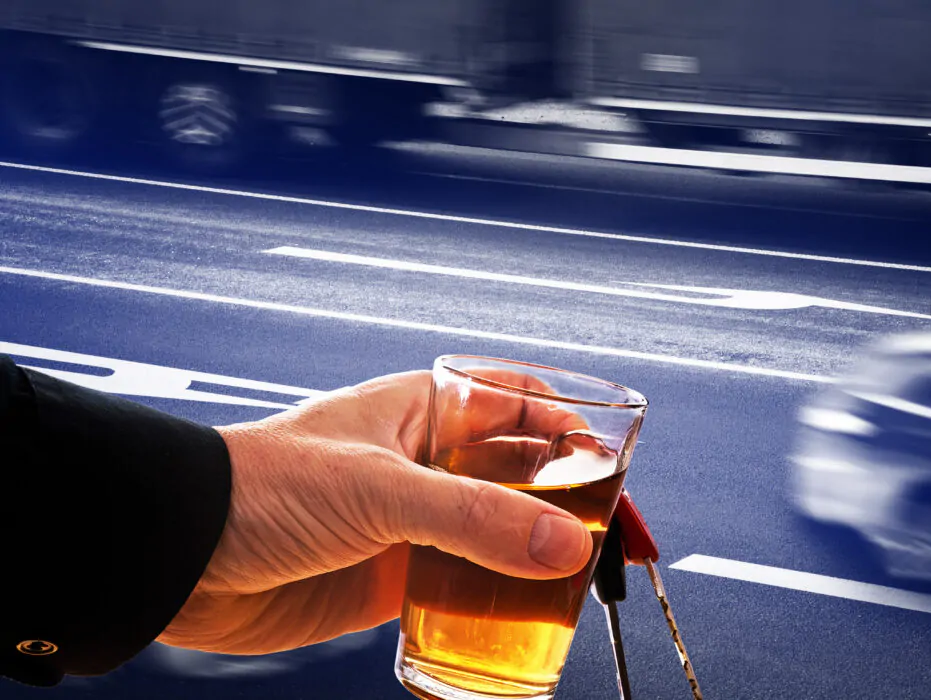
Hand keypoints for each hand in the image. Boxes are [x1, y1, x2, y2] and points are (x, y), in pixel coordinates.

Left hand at [156, 370, 593, 654]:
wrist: (183, 556)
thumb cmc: (260, 486)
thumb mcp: (378, 490)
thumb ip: (474, 519)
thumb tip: (565, 546)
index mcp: (426, 410)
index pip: (522, 402)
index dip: (575, 428)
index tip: (614, 468)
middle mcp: (428, 461)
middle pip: (524, 473)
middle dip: (572, 501)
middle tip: (611, 542)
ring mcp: (415, 520)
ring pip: (501, 533)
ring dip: (540, 557)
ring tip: (577, 588)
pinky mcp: (395, 574)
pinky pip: (464, 586)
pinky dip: (497, 604)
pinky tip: (523, 622)